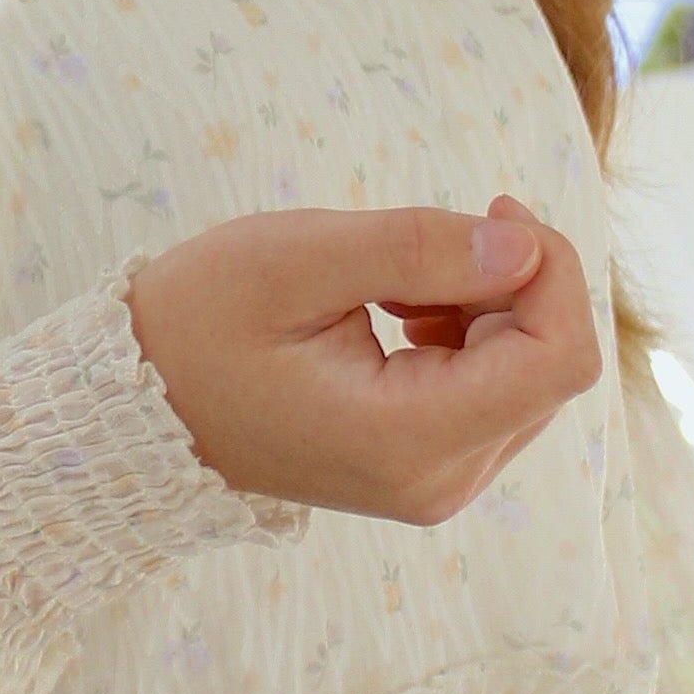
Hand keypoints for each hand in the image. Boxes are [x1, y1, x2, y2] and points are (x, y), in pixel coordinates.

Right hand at [125, 195, 603, 525]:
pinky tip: (396, 312)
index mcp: (408, 439)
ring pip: (525, 376)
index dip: (552, 270)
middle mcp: (437, 480)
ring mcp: (432, 484)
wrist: (136, 406)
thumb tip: (525, 246)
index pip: (557, 359)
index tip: (493, 210)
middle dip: (512, 283)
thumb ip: (420, 249)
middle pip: (548, 367)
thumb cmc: (199, 324)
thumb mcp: (300, 259)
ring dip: (484, 307)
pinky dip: (465, 336)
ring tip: (391, 284)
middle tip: (426, 238)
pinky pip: (490, 393)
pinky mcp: (423, 470)